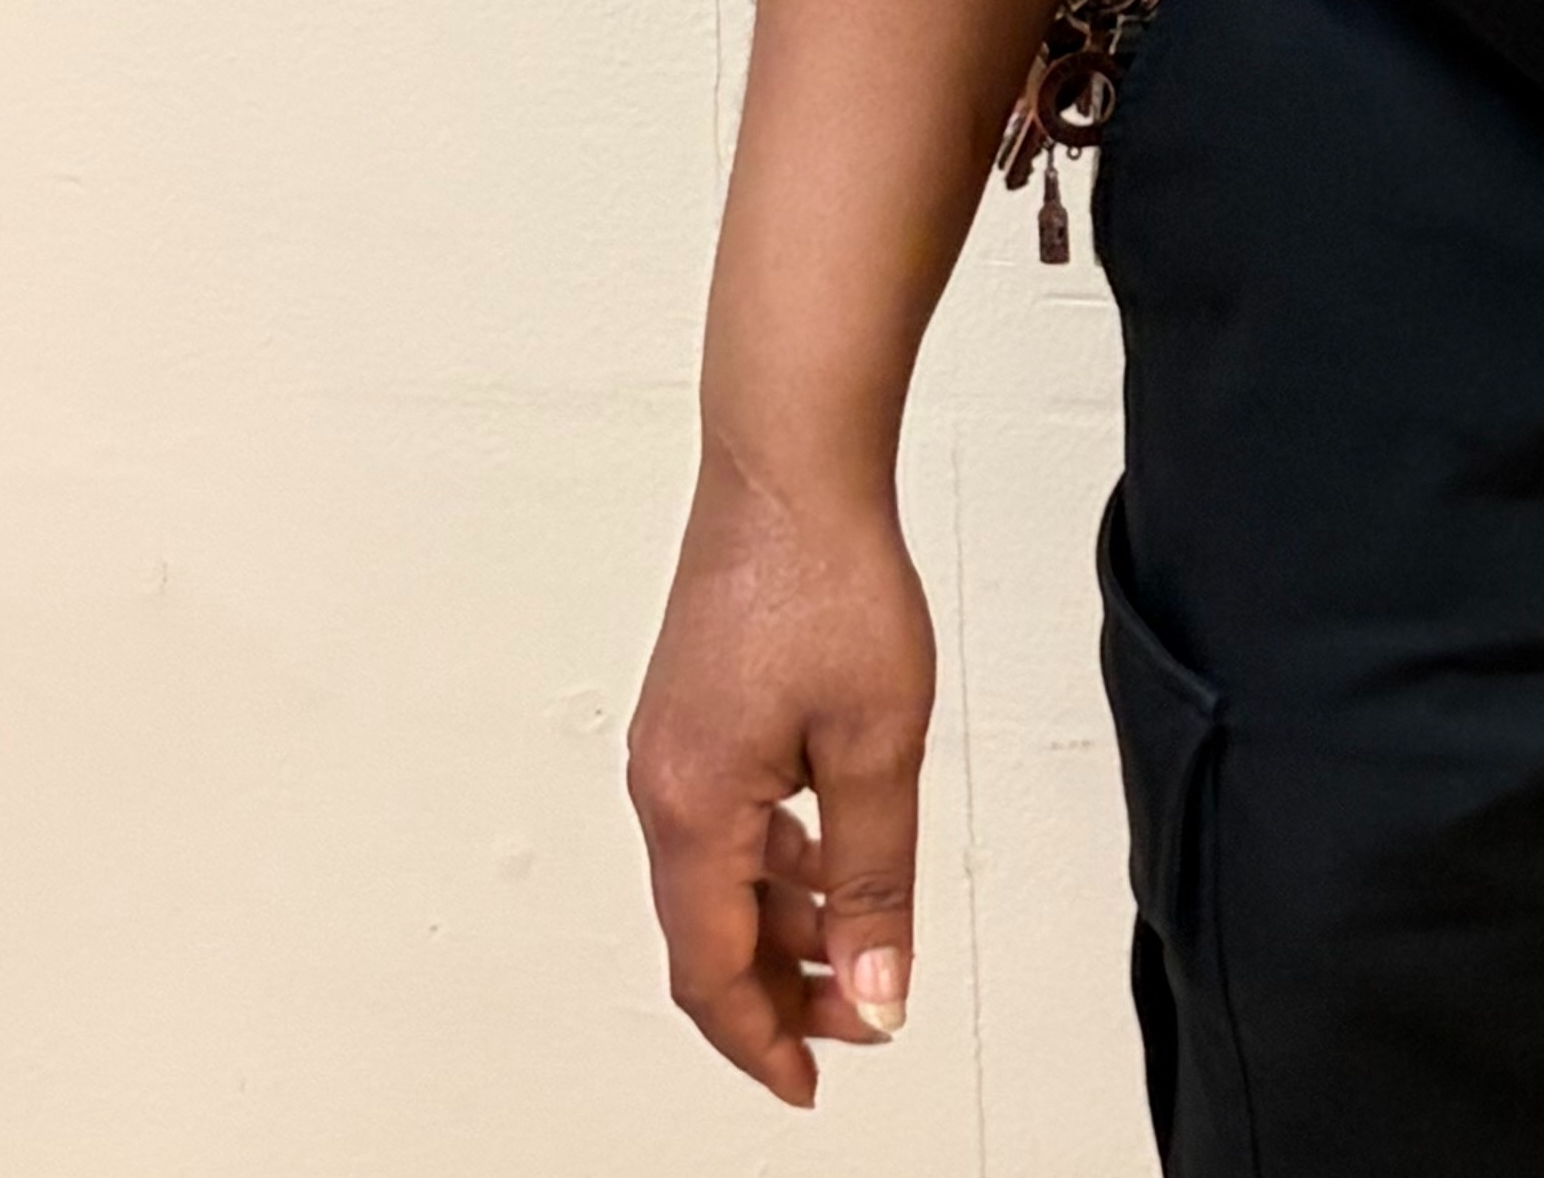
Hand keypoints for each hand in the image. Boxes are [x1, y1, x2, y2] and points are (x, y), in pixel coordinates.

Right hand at [628, 452, 937, 1101]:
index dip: (763, 1038)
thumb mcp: (877, 743)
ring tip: (862, 942)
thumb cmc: (826, 576)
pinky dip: (779, 856)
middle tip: (861, 1017)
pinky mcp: (696, 706)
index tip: (812, 1082)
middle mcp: (664, 783)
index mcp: (694, 808)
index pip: (712, 970)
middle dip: (784, 988)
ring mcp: (674, 743)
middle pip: (710, 931)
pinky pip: (728, 817)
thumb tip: (878, 991)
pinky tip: (833, 850)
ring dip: (787, 920)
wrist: (792, 461)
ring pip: (723, 873)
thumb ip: (875, 879)